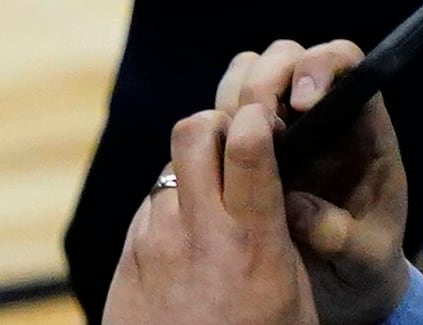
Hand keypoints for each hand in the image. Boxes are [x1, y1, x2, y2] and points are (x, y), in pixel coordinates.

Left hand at [104, 83, 313, 324]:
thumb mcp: (292, 305)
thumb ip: (282, 243)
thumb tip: (281, 196)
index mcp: (251, 244)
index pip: (250, 148)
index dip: (258, 118)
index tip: (269, 117)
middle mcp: (198, 232)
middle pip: (194, 133)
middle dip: (216, 123)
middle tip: (234, 140)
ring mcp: (156, 240)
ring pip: (170, 172)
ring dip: (193, 174)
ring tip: (216, 202)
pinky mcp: (130, 256)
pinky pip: (152, 209)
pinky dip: (172, 210)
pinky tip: (190, 240)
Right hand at [213, 38, 406, 324]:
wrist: (345, 280)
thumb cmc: (367, 258)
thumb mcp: (367, 257)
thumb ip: (340, 235)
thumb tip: (296, 206)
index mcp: (361, 128)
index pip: (344, 63)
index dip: (320, 66)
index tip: (302, 104)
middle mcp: (319, 113)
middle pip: (287, 56)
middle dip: (266, 81)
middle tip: (259, 126)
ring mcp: (282, 123)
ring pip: (247, 73)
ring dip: (235, 97)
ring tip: (238, 144)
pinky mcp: (250, 140)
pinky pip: (223, 109)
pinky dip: (215, 123)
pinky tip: (222, 158)